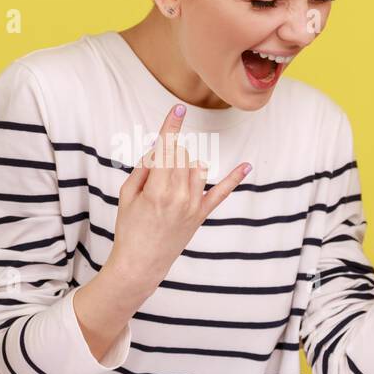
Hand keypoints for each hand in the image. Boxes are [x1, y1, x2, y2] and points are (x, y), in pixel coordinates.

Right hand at [104, 103, 250, 293]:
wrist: (140, 264)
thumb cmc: (129, 229)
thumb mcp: (127, 195)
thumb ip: (143, 169)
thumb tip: (158, 148)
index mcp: (157, 189)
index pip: (166, 149)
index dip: (171, 126)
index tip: (178, 108)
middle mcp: (179, 195)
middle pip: (180, 156)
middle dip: (167, 155)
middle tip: (153, 176)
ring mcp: (193, 205)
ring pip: (195, 166)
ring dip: (183, 165)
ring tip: (168, 183)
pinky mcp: (201, 215)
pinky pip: (220, 193)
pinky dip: (234, 178)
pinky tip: (247, 165)